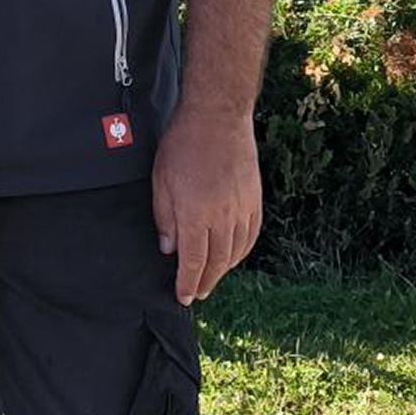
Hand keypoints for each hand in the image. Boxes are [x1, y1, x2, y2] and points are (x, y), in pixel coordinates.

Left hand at [150, 105, 260, 304]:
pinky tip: (233, 256)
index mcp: (196, 215)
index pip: (193, 262)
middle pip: (216, 263)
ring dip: (223, 270)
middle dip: (205, 282)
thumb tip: (169, 248)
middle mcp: (223, 218)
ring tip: (212, 278)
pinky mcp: (254, 201)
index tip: (183, 297)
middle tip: (196, 294)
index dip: (187, 283)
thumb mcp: (161, 180)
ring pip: (235, 253)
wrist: (218, 117)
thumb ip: (164, 217)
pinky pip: (250, 236)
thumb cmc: (183, 145)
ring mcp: (242, 210)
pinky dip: (241, 252)